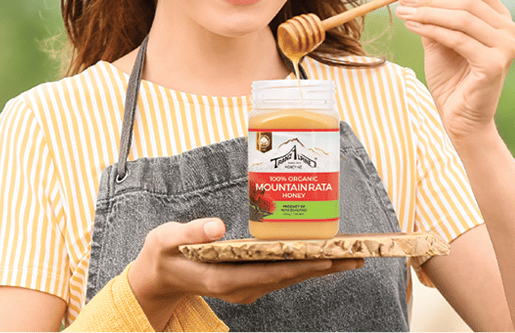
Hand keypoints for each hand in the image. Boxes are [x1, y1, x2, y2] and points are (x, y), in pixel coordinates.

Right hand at [128, 218, 362, 329]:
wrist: (159, 277)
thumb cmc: (163, 253)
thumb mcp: (167, 238)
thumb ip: (191, 231)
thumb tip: (218, 227)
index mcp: (223, 278)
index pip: (270, 272)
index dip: (299, 264)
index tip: (327, 257)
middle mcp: (240, 288)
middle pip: (288, 277)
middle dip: (321, 266)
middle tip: (356, 257)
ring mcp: (245, 288)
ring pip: (287, 277)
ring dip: (317, 267)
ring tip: (348, 257)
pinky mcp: (247, 283)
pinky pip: (280, 275)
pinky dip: (302, 265)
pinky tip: (318, 256)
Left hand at [395, 0, 514, 143]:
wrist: (459, 114)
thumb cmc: (450, 74)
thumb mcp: (435, 33)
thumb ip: (426, 5)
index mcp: (499, 17)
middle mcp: (509, 28)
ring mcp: (506, 46)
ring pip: (462, 17)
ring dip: (427, 12)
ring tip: (402, 11)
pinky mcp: (495, 63)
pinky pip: (458, 39)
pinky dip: (432, 29)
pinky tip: (412, 25)